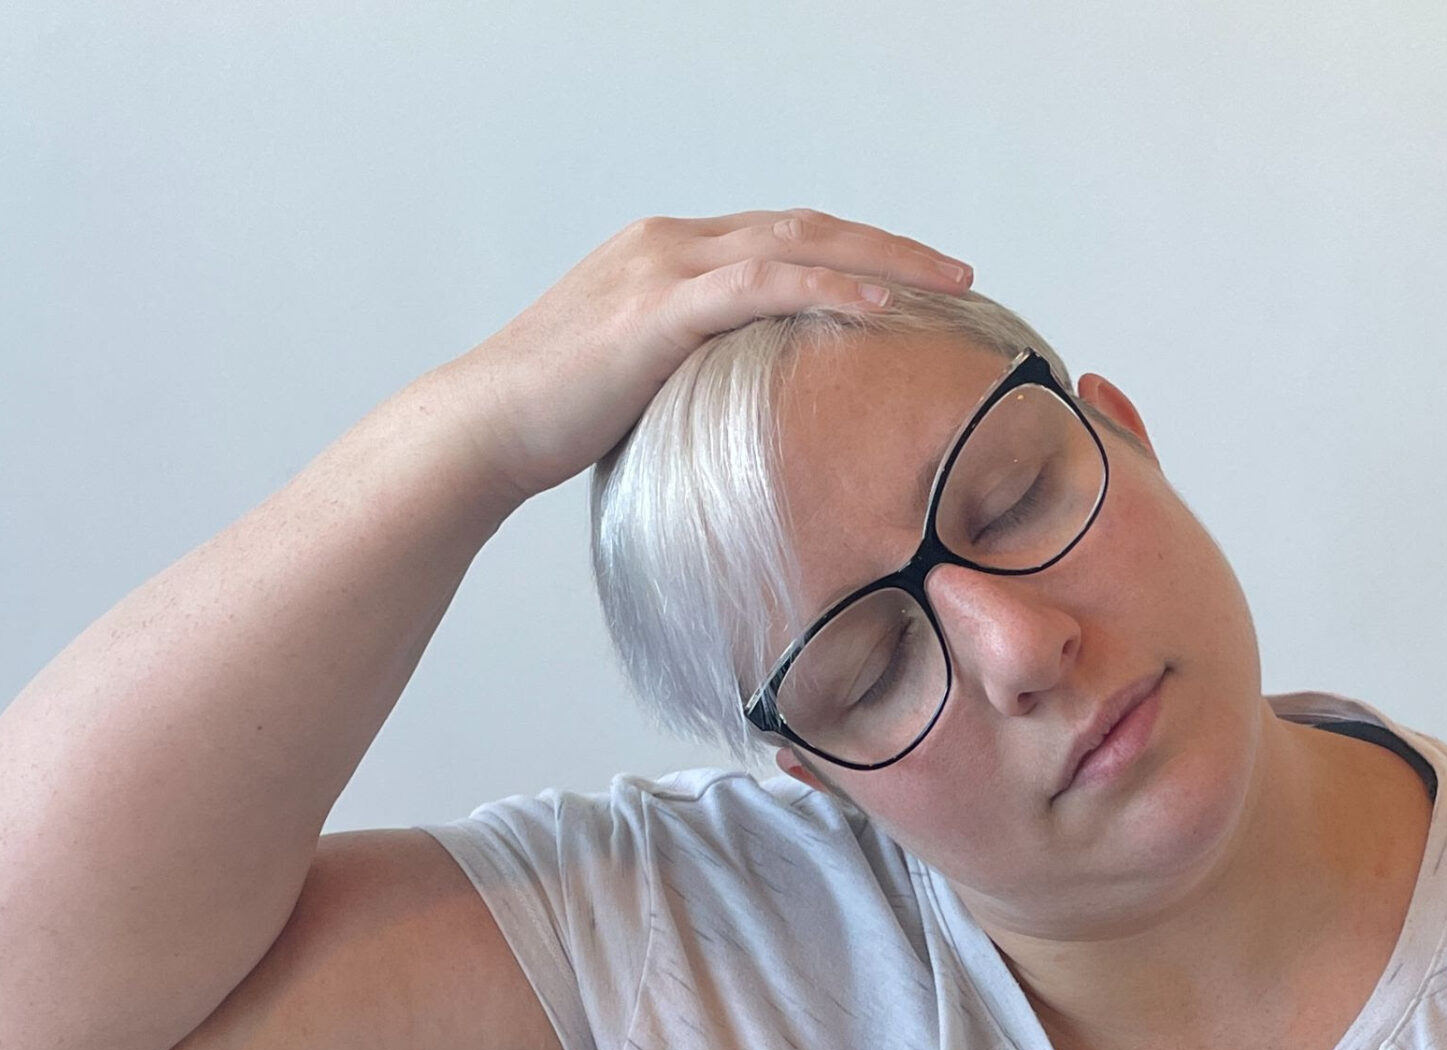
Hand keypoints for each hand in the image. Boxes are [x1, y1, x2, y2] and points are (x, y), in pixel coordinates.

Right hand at [430, 210, 972, 505]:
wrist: (485, 426)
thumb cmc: (556, 422)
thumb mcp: (642, 389)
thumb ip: (694, 380)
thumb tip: (745, 424)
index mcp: (669, 257)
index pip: (782, 240)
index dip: (855, 252)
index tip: (917, 281)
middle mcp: (671, 244)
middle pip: (805, 227)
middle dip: (890, 245)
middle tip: (961, 274)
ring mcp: (664, 269)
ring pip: (795, 243)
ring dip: (881, 257)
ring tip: (947, 282)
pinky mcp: (659, 309)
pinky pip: (760, 285)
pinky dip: (825, 286)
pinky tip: (879, 303)